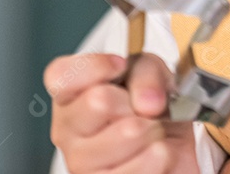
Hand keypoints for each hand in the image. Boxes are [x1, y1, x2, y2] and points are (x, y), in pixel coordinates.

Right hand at [45, 52, 198, 173]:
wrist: (168, 147)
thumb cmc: (148, 106)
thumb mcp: (150, 73)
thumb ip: (146, 74)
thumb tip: (147, 102)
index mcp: (70, 95)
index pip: (61, 75)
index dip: (95, 67)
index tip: (121, 66)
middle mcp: (67, 129)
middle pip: (99, 101)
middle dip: (135, 100)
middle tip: (142, 107)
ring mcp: (80, 162)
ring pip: (126, 134)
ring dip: (153, 129)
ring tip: (154, 131)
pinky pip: (135, 169)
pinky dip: (158, 158)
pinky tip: (155, 152)